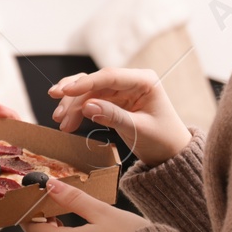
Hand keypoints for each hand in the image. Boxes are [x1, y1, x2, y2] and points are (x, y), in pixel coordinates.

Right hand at [48, 67, 191, 167]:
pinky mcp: (114, 100)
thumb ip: (113, 116)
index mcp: (144, 81)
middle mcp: (131, 81)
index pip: (110, 77)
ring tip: (61, 120)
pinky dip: (78, 109)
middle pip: (95, 83)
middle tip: (59, 115)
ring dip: (72, 104)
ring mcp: (121, 90)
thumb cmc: (163, 140)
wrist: (171, 154)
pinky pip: (91, 99)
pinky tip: (67, 117)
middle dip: (74, 98)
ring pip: (89, 91)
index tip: (65, 92)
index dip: (85, 83)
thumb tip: (86, 107)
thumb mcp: (139, 130)